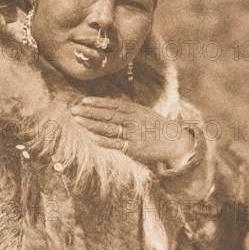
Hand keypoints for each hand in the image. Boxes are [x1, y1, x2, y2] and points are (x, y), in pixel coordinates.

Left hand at [71, 97, 194, 166]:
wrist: (175, 141)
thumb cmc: (157, 127)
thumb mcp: (144, 113)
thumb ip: (128, 110)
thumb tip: (109, 106)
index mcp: (135, 110)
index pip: (113, 105)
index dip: (97, 103)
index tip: (83, 101)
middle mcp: (133, 120)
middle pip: (107, 115)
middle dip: (89, 112)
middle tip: (74, 110)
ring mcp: (133, 134)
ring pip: (109, 128)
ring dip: (91, 124)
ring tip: (78, 120)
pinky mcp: (134, 148)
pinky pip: (116, 144)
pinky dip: (103, 140)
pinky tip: (91, 137)